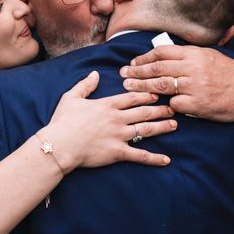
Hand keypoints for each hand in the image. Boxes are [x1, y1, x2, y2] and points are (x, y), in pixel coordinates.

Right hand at [40, 71, 175, 173]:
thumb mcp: (71, 97)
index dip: (147, 95)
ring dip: (162, 127)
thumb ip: (85, 85)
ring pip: (146, 129)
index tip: (157, 94)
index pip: (132, 97)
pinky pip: (140, 155)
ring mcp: (119, 135)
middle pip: (144, 111)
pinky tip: (166, 159)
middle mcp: (117, 118)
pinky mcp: (118, 152)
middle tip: (173, 108)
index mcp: (107, 105)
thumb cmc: (63, 121)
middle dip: (160, 109)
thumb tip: (95, 74)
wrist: (60, 144)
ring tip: (174, 125)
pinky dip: (154, 158)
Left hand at [120, 45, 233, 121]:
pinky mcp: (198, 105)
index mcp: (194, 54)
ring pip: (161, 86)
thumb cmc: (229, 74)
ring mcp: (195, 87)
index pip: (162, 52)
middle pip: (156, 69)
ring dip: (141, 87)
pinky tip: (154, 104)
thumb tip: (162, 53)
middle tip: (123, 74)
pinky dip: (165, 104)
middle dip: (136, 71)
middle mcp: (193, 68)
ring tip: (128, 86)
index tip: (133, 62)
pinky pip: (174, 104)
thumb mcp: (210, 56)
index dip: (144, 57)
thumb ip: (187, 55)